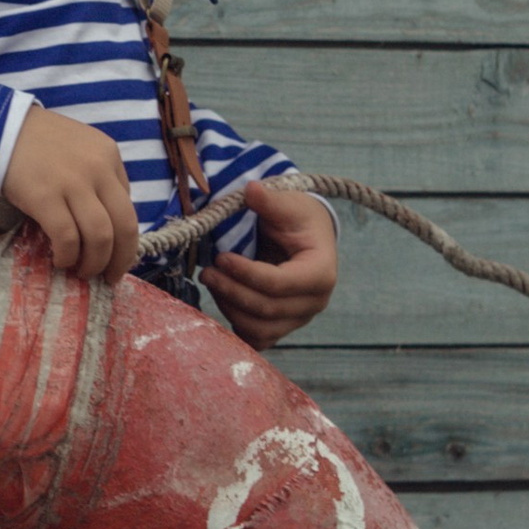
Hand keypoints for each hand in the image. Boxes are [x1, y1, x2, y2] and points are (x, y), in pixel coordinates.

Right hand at [0, 103, 138, 281]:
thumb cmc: (37, 141)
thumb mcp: (80, 149)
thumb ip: (97, 178)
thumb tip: (105, 224)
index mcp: (109, 157)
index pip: (128, 208)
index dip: (125, 240)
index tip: (115, 257)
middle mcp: (98, 169)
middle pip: (125, 227)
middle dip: (120, 260)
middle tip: (108, 277)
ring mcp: (72, 183)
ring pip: (100, 237)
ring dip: (95, 263)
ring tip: (82, 271)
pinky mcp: (44, 196)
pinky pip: (67, 238)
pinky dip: (68, 256)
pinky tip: (60, 260)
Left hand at [201, 182, 338, 350]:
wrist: (304, 237)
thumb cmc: (297, 218)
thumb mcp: (288, 204)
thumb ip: (270, 201)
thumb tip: (251, 189)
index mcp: (321, 272)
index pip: (279, 284)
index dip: (246, 273)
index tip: (221, 257)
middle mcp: (314, 301)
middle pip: (267, 309)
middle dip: (231, 291)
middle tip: (207, 272)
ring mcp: (299, 318)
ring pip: (260, 329)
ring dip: (229, 308)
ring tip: (212, 281)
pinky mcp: (282, 326)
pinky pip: (257, 339)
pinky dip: (236, 325)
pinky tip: (222, 300)